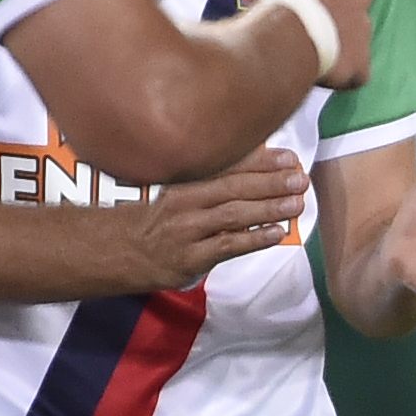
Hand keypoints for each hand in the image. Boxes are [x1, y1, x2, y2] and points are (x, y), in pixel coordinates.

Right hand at [125, 147, 305, 289]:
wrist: (115, 254)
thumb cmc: (156, 224)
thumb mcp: (177, 197)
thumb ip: (212, 188)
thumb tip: (260, 175)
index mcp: (184, 182)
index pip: (227, 167)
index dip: (261, 161)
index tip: (288, 157)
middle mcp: (184, 202)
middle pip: (233, 187)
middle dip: (270, 182)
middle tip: (300, 179)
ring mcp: (186, 230)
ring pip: (233, 215)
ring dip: (268, 208)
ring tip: (296, 203)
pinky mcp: (189, 258)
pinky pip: (227, 246)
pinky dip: (254, 239)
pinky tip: (276, 233)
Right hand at [241, 0, 373, 89]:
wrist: (293, 35)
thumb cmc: (279, 0)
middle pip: (349, 2)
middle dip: (332, 13)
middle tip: (305, 24)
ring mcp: (364, 28)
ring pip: (353, 37)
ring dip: (336, 43)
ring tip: (307, 52)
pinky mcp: (362, 62)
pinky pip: (355, 71)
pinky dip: (340, 75)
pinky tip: (318, 76)